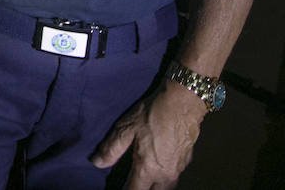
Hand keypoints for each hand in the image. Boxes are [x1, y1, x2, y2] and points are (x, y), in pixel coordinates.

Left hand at [91, 83, 206, 188]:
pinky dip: (165, 178)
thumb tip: (97, 163)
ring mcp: (178, 168)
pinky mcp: (187, 161)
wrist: (183, 102)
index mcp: (148, 169)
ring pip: (166, 187)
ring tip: (145, 181)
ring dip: (155, 187)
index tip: (119, 189)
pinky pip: (174, 177)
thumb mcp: (126, 128)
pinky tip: (159, 168)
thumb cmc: (153, 113)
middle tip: (132, 185)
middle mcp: (165, 174)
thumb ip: (111, 149)